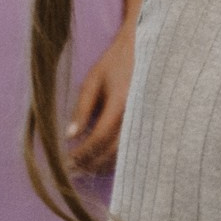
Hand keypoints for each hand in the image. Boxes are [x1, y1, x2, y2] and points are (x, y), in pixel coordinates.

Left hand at [65, 19, 135, 174]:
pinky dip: (117, 157)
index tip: (67, 160)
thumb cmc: (116, 63)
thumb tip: (70, 136)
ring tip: (86, 168)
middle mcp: (137, 115)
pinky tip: (103, 159)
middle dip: (92, 164)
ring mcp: (148, 120)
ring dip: (104, 164)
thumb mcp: (93, 80)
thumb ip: (81, 108)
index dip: (83, 152)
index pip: (100, 137)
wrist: (146, 51)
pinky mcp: (152, 124)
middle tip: (74, 170)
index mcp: (121, 102)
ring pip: (126, 153)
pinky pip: (134, 147)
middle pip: (114, 151)